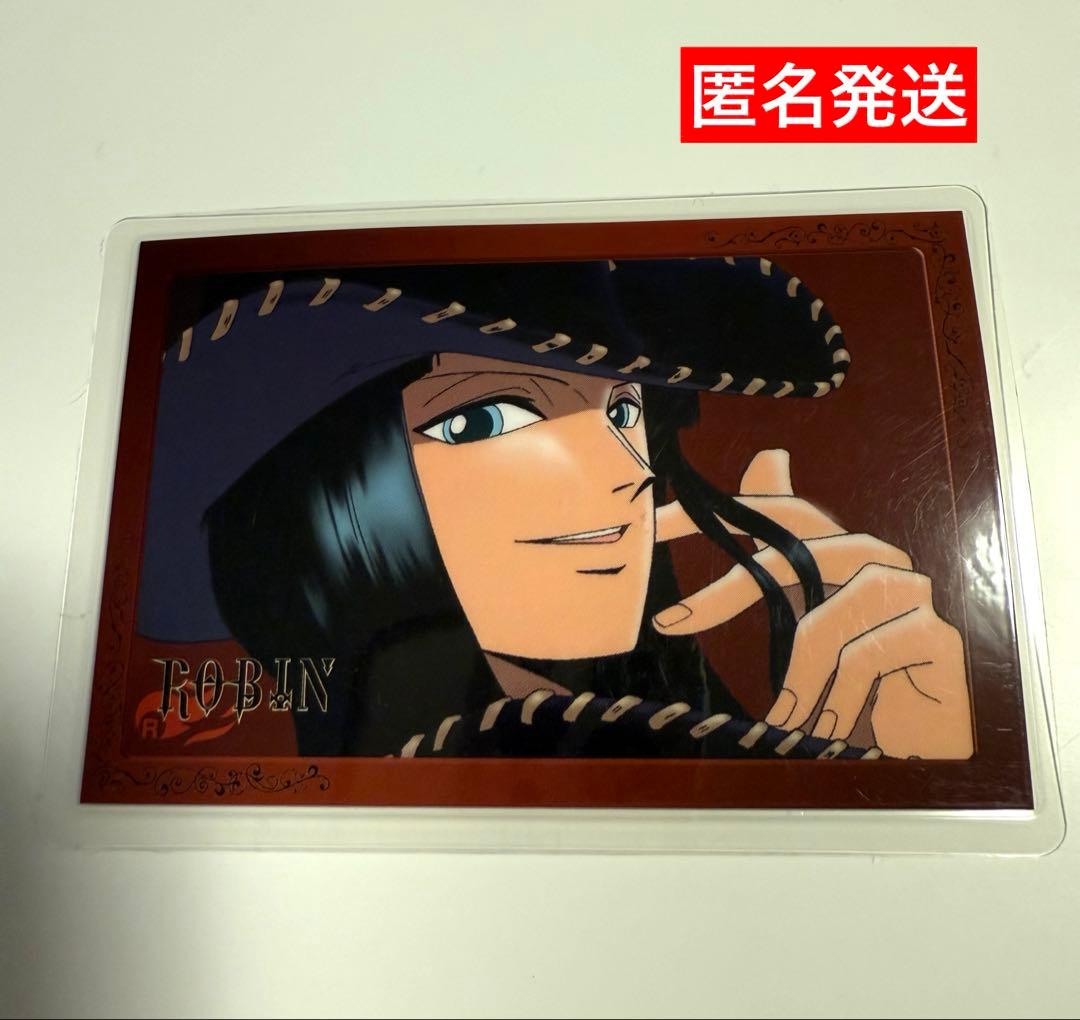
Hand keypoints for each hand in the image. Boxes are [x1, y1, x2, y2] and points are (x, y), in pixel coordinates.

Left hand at [653, 449, 973, 759]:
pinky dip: (834, 697)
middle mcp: (877, 558)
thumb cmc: (858, 683)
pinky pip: (863, 656)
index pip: (779, 510)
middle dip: (728, 587)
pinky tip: (826, 728)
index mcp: (840, 550)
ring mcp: (909, 591)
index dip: (720, 511)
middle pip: (796, 551)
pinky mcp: (934, 635)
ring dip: (797, 676)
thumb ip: (783, 555)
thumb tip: (769, 456)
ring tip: (783, 720)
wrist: (925, 740)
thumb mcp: (807, 619)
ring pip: (825, 619)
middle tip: (672, 620)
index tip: (655, 525)